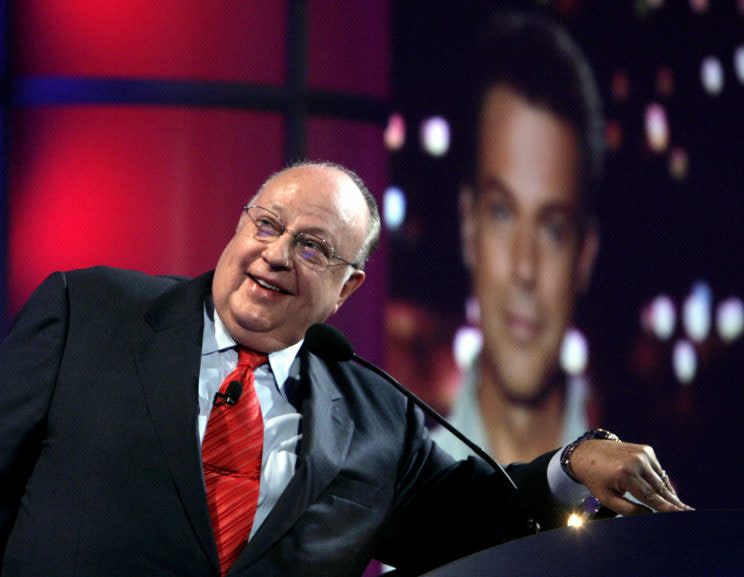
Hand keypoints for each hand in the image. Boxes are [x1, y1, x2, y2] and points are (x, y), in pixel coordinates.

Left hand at [569, 439, 693, 515]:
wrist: (587, 452)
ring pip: (662, 480)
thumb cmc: (595, 479)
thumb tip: (650, 514)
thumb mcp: (606, 498)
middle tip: (690, 515)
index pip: (652, 496)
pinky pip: (658, 471)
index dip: (668, 508)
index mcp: (626, 474)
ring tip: (680, 509)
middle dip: (674, 503)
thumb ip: (628, 509)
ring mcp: (643, 453)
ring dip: (669, 494)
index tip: (684, 516)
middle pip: (660, 489)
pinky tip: (664, 493)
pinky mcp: (646, 450)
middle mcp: (637, 461)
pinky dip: (661, 482)